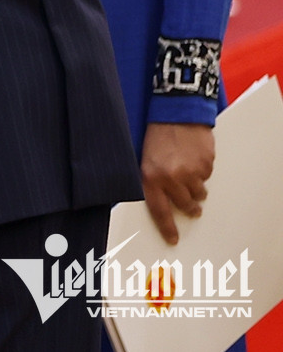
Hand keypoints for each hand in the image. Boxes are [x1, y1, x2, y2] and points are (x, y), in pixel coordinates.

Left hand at [141, 122, 213, 244]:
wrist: (175, 112)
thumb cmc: (156, 135)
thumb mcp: (145, 158)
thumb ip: (152, 180)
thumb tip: (161, 202)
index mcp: (151, 177)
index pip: (159, 210)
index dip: (167, 227)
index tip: (173, 239)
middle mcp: (171, 178)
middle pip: (185, 205)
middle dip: (189, 207)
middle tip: (192, 206)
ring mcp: (190, 172)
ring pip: (199, 194)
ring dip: (196, 188)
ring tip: (190, 173)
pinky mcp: (205, 165)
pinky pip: (207, 177)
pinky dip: (202, 172)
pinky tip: (194, 159)